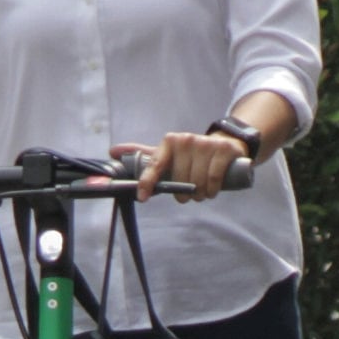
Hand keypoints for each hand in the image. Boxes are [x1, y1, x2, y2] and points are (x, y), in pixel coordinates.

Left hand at [114, 130, 245, 201]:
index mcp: (170, 142)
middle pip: (180, 180)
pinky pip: (213, 178)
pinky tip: (211, 191)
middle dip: (183, 194)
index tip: (142, 198)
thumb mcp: (169, 154)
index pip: (155, 165)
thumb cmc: (193, 154)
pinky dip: (211, 190)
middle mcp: (186, 140)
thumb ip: (145, 155)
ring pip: (197, 182)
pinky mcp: (223, 150)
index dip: (147, 182)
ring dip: (199, 194)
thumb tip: (113, 152)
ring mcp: (205, 144)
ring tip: (202, 192)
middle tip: (189, 194)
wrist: (226, 143)